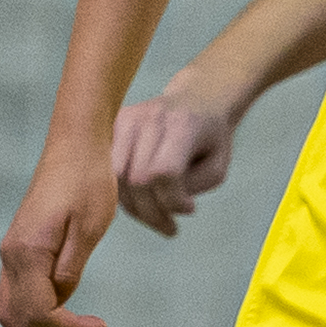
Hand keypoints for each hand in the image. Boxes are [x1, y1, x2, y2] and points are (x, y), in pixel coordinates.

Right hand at [0, 147, 117, 326]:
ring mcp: (11, 257)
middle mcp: (10, 258)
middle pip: (21, 323)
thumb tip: (61, 303)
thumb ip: (71, 269)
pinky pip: (19, 300)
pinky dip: (37, 323)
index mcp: (26, 253)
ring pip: (13, 316)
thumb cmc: (88, 182)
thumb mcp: (89, 227)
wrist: (74, 148)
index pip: (40, 314)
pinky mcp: (20, 253)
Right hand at [109, 84, 239, 236]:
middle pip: (137, 179)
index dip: (173, 201)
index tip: (190, 209)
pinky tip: (141, 201)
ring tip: (155, 218)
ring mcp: (127, 118)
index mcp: (182, 124)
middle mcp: (150, 117)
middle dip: (153, 212)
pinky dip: (122, 192)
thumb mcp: (217, 166)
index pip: (164, 172)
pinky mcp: (113, 124)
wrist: (198, 99)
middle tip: (169, 227)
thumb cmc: (211, 138)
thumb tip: (162, 203)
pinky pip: (108, 169)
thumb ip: (192, 186)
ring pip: (116, 178)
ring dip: (134, 208)